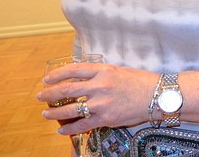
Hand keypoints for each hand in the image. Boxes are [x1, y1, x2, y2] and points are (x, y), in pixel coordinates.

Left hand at [39, 62, 157, 134]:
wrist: (159, 96)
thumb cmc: (142, 82)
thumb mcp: (120, 71)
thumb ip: (102, 75)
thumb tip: (85, 80)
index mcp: (104, 71)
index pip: (74, 70)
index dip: (57, 74)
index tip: (47, 78)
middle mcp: (100, 85)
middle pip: (67, 89)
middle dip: (49, 94)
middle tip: (40, 96)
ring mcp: (102, 103)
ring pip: (70, 108)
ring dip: (54, 112)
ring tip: (46, 114)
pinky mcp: (106, 118)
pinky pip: (82, 124)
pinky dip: (69, 128)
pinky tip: (62, 129)